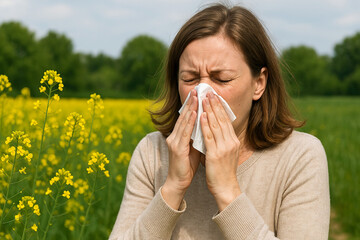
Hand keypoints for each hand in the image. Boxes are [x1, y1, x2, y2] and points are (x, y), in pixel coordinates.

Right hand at [162, 89, 200, 209]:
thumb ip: (197, 137)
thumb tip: (205, 126)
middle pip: (183, 116)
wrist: (178, 182)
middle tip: (197, 90)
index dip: (191, 106)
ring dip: (191, 108)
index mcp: (178, 136)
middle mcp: (174, 136)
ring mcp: (174, 142)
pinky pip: (185, 133)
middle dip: (191, 103)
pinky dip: (190, 122)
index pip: (186, 118)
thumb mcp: (194, 148)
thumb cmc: (187, 165)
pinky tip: (195, 114)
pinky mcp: (177, 148)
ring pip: (184, 122)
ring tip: (196, 97)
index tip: (198, 95)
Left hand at [200, 92, 240, 210]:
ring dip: (209, 110)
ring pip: (215, 125)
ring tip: (204, 99)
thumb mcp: (227, 153)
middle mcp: (230, 142)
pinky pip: (209, 136)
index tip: (215, 97)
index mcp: (233, 141)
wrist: (226, 187)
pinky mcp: (215, 153)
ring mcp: (224, 147)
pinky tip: (201, 115)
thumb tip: (216, 129)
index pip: (226, 120)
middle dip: (215, 105)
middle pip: (222, 119)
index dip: (220, 107)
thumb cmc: (224, 171)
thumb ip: (222, 141)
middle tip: (209, 92)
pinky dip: (205, 124)